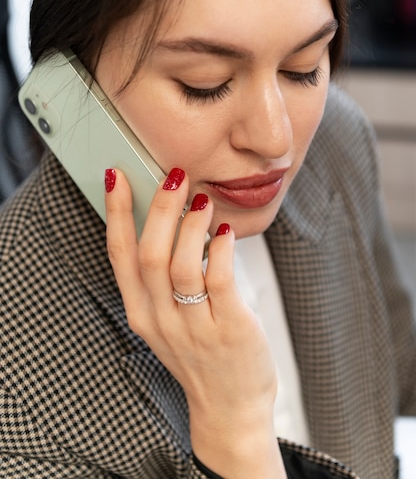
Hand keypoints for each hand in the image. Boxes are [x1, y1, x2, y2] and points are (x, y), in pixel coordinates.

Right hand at [105, 167, 285, 477]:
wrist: (230, 408)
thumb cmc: (199, 354)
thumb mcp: (166, 320)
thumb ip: (161, 278)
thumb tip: (169, 215)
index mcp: (140, 312)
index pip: (119, 255)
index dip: (116, 212)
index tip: (117, 175)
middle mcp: (161, 320)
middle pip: (150, 254)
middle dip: (160, 208)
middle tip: (174, 176)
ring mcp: (194, 327)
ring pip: (182, 266)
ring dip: (191, 225)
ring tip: (202, 201)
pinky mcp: (229, 329)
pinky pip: (220, 280)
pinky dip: (221, 248)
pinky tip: (224, 232)